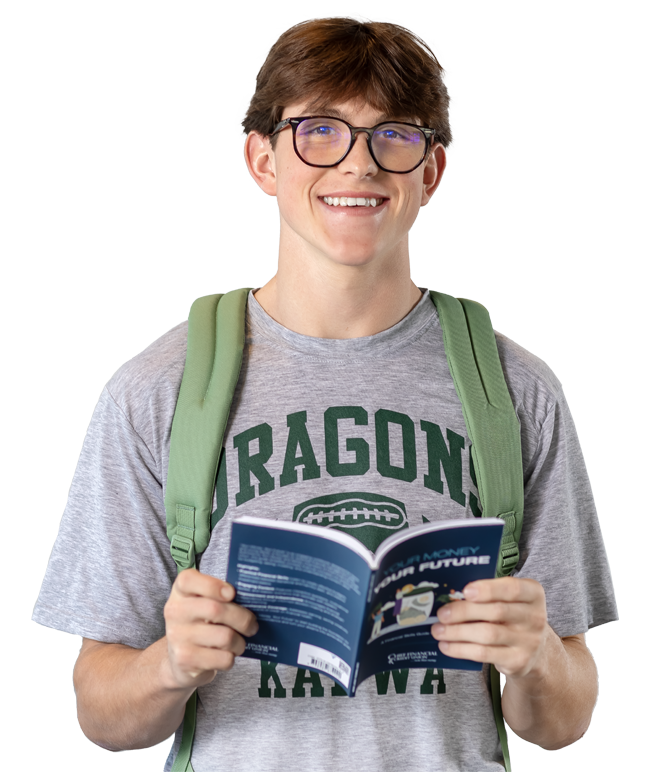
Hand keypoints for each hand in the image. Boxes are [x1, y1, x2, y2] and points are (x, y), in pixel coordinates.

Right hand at [163, 568, 258, 688]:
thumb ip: (221, 595)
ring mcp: (177, 636)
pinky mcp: (185, 660)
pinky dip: (231, 658)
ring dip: (239, 642)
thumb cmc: (201, 623)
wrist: (182, 659)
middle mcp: (175, 611)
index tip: (232, 593)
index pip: (188, 580)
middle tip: (252, 625)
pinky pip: (223, 658)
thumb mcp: (204, 603)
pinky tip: (226, 654)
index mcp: (180, 591)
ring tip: (239, 642)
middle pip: (216, 610)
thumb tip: (254, 599)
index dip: (213, 585)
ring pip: (225, 637)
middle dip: (243, 619)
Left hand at [431, 577, 549, 677]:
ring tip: (438, 630)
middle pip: (496, 612)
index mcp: (532, 594)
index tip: (465, 591)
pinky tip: (446, 645)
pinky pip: (484, 654)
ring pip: (487, 634)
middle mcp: (535, 617)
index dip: (488, 589)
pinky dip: (461, 649)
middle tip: (441, 613)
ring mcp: (528, 641)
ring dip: (457, 632)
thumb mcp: (508, 599)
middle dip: (464, 611)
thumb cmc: (512, 615)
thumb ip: (487, 593)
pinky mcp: (517, 661)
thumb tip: (449, 595)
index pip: (512, 588)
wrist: (535, 650)